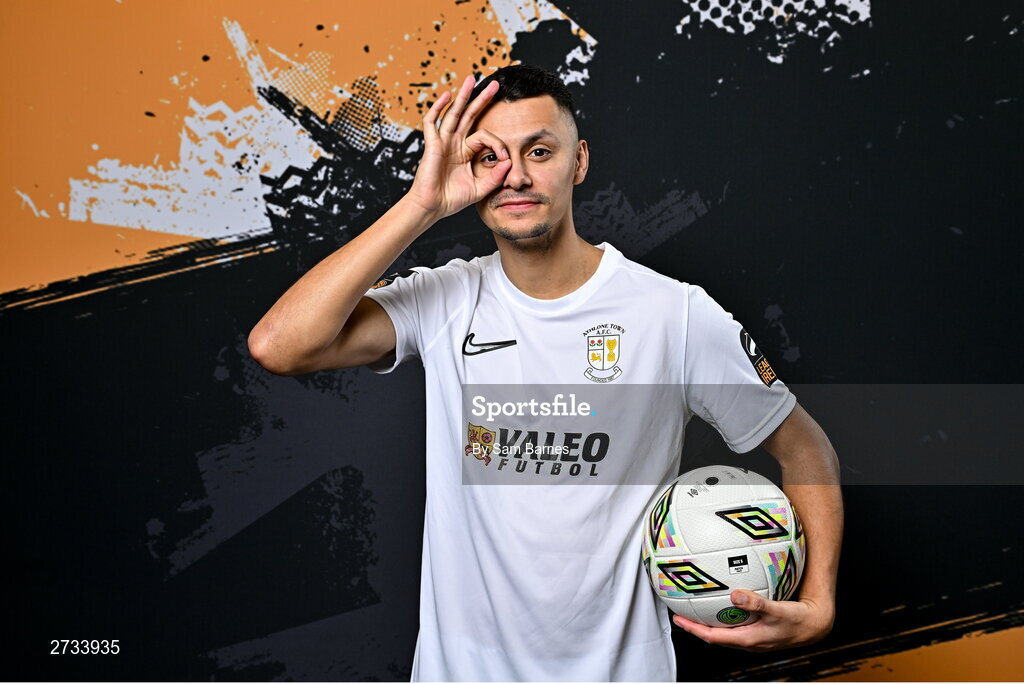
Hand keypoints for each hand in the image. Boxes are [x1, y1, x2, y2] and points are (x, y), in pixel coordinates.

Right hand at [405, 74, 511, 219]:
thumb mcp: (480, 188)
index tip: (505, 157)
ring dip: (463, 95)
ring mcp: (443, 142)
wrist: (432, 207)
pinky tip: (447, 96)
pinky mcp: (432, 144)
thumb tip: (509, 161)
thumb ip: (495, 177)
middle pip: (470, 115)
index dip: (498, 144)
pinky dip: (438, 108)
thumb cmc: (452, 199)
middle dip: (482, 99)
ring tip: (471, 78)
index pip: (485, 136)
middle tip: (495, 85)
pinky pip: (433, 122)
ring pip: (454, 113)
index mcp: (466, 152)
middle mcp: (455, 144)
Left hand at [671, 590, 834, 651]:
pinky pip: (734, 624)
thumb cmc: (798, 620)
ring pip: (723, 630)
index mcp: (747, 639)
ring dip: (708, 621)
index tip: (678, 619)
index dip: (693, 629)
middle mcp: (747, 640)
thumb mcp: (777, 610)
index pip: (712, 637)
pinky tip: (724, 600)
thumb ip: (756, 603)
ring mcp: (752, 636)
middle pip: (714, 635)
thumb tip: (734, 594)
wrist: (815, 625)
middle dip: (695, 625)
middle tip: (680, 611)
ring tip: (695, 607)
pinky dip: (724, 614)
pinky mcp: (757, 630)